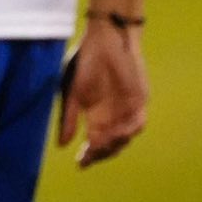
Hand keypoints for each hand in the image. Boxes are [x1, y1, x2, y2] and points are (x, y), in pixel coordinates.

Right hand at [58, 20, 148, 166]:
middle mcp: (112, 117)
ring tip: (99, 146)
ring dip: (113, 145)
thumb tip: (62, 145)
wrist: (106, 38)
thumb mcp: (71, 91)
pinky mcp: (139, 101)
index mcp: (95, 116)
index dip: (88, 155)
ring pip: (124, 138)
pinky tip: (117, 133)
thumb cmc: (85, 60)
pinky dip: (128, 131)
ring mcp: (127, 110)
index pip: (93, 143)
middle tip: (89, 156)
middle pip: (109, 146)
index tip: (79, 164)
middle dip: (99, 154)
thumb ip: (69, 117)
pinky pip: (137, 123)